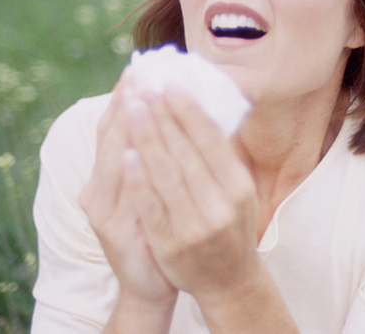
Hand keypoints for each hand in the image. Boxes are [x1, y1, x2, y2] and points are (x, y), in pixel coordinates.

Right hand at [79, 75, 177, 307]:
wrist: (150, 285)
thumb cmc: (158, 231)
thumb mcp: (156, 190)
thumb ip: (159, 156)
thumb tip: (179, 115)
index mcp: (107, 177)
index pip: (114, 127)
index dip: (124, 97)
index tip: (138, 68)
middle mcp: (98, 189)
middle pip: (111, 136)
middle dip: (126, 102)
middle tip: (139, 71)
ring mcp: (103, 210)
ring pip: (113, 161)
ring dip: (125, 129)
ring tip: (136, 96)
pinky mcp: (113, 232)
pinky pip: (122, 198)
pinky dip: (127, 175)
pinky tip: (131, 155)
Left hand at [120, 77, 262, 304]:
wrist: (227, 281)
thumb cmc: (231, 224)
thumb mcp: (238, 190)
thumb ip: (222, 156)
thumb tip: (202, 107)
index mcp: (239, 188)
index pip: (210, 141)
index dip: (188, 111)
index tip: (171, 84)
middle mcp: (219, 206)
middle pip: (184, 152)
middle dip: (161, 115)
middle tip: (145, 84)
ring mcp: (194, 227)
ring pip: (165, 174)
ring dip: (145, 136)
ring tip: (132, 106)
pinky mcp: (170, 245)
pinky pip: (150, 206)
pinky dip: (137, 178)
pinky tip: (126, 152)